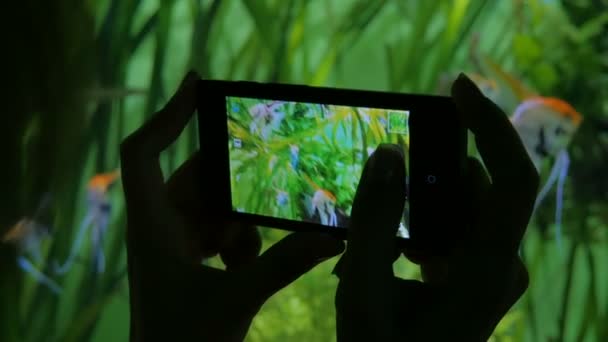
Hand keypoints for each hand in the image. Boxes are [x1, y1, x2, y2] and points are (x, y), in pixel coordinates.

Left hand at [120, 72, 344, 340]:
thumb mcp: (237, 299)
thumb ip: (284, 265)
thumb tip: (332, 237)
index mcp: (153, 227)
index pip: (144, 153)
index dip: (167, 115)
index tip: (199, 85)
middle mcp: (161, 228)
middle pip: (196, 180)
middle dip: (234, 185)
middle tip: (270, 179)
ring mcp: (175, 244)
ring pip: (213, 208)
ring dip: (240, 224)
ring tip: (251, 251)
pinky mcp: (190, 261)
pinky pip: (218, 233)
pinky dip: (239, 244)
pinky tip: (246, 267)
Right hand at [334, 74, 539, 340]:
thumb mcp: (364, 292)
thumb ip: (374, 223)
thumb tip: (388, 152)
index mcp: (486, 273)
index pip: (512, 181)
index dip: (490, 126)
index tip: (454, 88)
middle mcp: (501, 266)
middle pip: (478, 188)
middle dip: (430, 168)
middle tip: (382, 169)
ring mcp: (490, 271)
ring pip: (462, 206)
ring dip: (420, 201)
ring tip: (375, 231)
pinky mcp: (475, 273)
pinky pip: (454, 225)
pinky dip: (421, 220)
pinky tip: (389, 247)